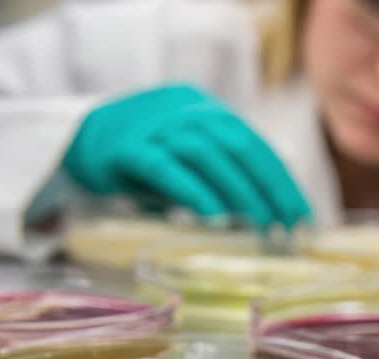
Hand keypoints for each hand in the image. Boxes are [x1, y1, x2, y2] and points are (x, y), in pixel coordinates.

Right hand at [62, 84, 310, 227]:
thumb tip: (271, 215)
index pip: (254, 144)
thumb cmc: (145, 160)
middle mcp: (183, 111)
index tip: (302, 216)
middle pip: (237, 145)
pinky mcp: (125, 147)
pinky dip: (193, 191)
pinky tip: (213, 216)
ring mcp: (153, 125)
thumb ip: (222, 175)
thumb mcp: (189, 162)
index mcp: (205, 111)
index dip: (281, 180)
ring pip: (205, 153)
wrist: (77, 140)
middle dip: (268, 188)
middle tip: (285, 227)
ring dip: (237, 191)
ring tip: (258, 226)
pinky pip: (165, 167)